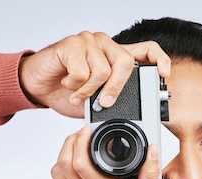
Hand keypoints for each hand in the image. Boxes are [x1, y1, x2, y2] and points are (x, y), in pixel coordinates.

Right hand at [19, 31, 170, 117]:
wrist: (37, 86)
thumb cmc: (66, 91)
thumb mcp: (96, 101)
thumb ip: (113, 99)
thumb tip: (132, 114)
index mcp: (115, 56)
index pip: (146, 49)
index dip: (159, 59)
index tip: (164, 74)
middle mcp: (105, 44)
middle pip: (124, 63)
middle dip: (116, 89)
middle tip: (104, 104)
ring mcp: (88, 41)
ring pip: (102, 70)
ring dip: (88, 91)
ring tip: (77, 95)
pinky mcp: (71, 44)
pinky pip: (82, 71)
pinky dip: (74, 86)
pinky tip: (66, 84)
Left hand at [50, 126, 163, 178]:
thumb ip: (150, 175)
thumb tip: (152, 150)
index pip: (80, 159)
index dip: (80, 139)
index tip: (87, 130)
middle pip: (62, 162)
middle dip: (69, 143)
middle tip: (80, 136)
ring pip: (55, 175)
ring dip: (63, 158)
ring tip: (77, 152)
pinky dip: (60, 176)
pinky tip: (73, 174)